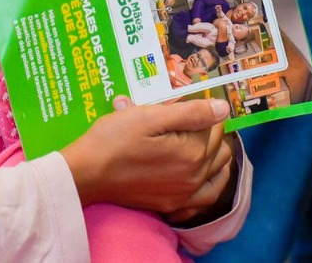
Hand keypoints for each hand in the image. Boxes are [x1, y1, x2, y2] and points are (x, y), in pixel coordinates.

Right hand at [62, 96, 234, 217]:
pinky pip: (205, 199)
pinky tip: (202, 175)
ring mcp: (184, 196)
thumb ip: (191, 112)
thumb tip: (224, 108)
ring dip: (216, 156)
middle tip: (186, 120)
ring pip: (218, 174)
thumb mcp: (149, 116)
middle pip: (219, 148)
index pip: (214, 125)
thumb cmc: (114, 139)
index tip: (184, 104)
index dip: (201, 109)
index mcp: (193, 152)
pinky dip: (210, 185)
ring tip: (200, 142)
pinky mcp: (172, 207)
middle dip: (209, 131)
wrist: (87, 173)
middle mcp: (195, 178)